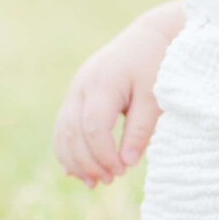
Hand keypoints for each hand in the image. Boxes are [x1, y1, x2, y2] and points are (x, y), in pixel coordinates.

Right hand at [52, 2, 182, 189]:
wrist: (149, 37)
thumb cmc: (156, 65)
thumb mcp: (155, 96)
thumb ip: (141, 129)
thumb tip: (127, 163)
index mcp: (103, 83)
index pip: (93, 127)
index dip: (103, 154)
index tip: (122, 171)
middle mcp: (82, 85)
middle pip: (72, 131)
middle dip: (87, 161)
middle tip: (108, 181)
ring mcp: (76, 89)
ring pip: (62, 130)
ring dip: (73, 159)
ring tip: (92, 182)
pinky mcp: (77, 94)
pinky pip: (63, 125)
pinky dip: (68, 149)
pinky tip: (78, 170)